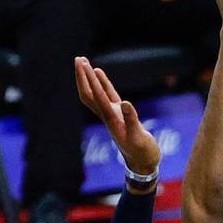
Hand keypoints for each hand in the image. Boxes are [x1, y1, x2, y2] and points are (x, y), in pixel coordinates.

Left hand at [75, 57, 160, 174]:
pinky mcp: (120, 114)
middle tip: (78, 59)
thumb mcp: (138, 137)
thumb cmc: (142, 151)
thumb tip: (125, 103)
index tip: (86, 66)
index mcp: (111, 119)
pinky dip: (102, 83)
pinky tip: (99, 74)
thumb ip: (132, 120)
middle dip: (82, 77)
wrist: (143, 162)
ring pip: (96, 93)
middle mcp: (108, 115)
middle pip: (89, 94)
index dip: (91, 81)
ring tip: (84, 61)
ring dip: (89, 78)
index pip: (97, 97)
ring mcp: (113, 114)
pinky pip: (108, 95)